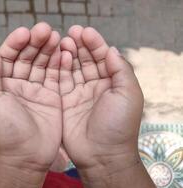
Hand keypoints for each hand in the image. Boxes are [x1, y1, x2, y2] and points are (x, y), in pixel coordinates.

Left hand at [0, 22, 61, 172]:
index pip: (8, 55)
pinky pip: (56, 76)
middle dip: (36, 42)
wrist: (24, 157)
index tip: (26, 32)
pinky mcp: (52, 97)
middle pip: (27, 57)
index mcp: (1, 84)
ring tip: (56, 37)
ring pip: (43, 64)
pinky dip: (60, 63)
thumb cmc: (3, 131)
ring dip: (49, 49)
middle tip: (47, 30)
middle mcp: (18, 84)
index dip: (16, 42)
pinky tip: (64, 52)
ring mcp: (37, 90)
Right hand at [60, 25, 143, 169]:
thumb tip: (112, 49)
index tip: (85, 31)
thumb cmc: (118, 125)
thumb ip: (121, 70)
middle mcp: (95, 85)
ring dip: (68, 53)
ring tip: (63, 41)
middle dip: (80, 45)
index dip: (95, 43)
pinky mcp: (65, 101)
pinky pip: (61, 80)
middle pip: (86, 59)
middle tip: (71, 32)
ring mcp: (79, 93)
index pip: (102, 57)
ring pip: (72, 67)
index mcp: (112, 82)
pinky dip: (59, 68)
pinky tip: (58, 57)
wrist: (102, 155)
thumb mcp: (129, 94)